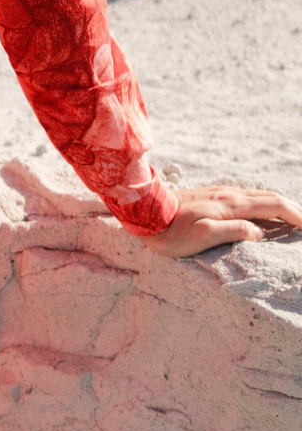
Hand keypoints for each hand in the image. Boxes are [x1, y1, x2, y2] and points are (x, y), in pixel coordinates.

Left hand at [141, 185, 301, 257]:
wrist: (143, 212)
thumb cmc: (170, 231)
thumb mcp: (201, 236)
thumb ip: (233, 231)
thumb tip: (260, 233)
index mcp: (231, 204)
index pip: (273, 205)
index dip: (295, 215)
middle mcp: (229, 195)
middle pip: (270, 198)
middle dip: (293, 209)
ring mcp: (220, 194)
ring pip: (259, 196)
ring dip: (280, 206)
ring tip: (292, 219)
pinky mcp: (212, 197)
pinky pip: (247, 198)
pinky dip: (264, 205)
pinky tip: (262, 214)